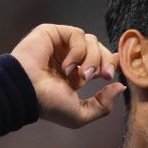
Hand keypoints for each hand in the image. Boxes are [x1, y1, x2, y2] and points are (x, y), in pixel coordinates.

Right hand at [11, 24, 125, 127]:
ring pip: (92, 41)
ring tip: (81, 75)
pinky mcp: (53, 33)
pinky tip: (67, 65)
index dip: (113, 62)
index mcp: (76, 75)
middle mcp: (70, 59)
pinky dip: (77, 51)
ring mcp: (61, 45)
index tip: (116, 71)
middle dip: (106, 62)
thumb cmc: (48, 105)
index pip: (102, 61)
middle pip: (100, 49)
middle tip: (103, 76)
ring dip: (92, 59)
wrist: (26, 92)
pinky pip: (77, 34)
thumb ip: (103, 105)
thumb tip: (121, 87)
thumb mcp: (80, 114)